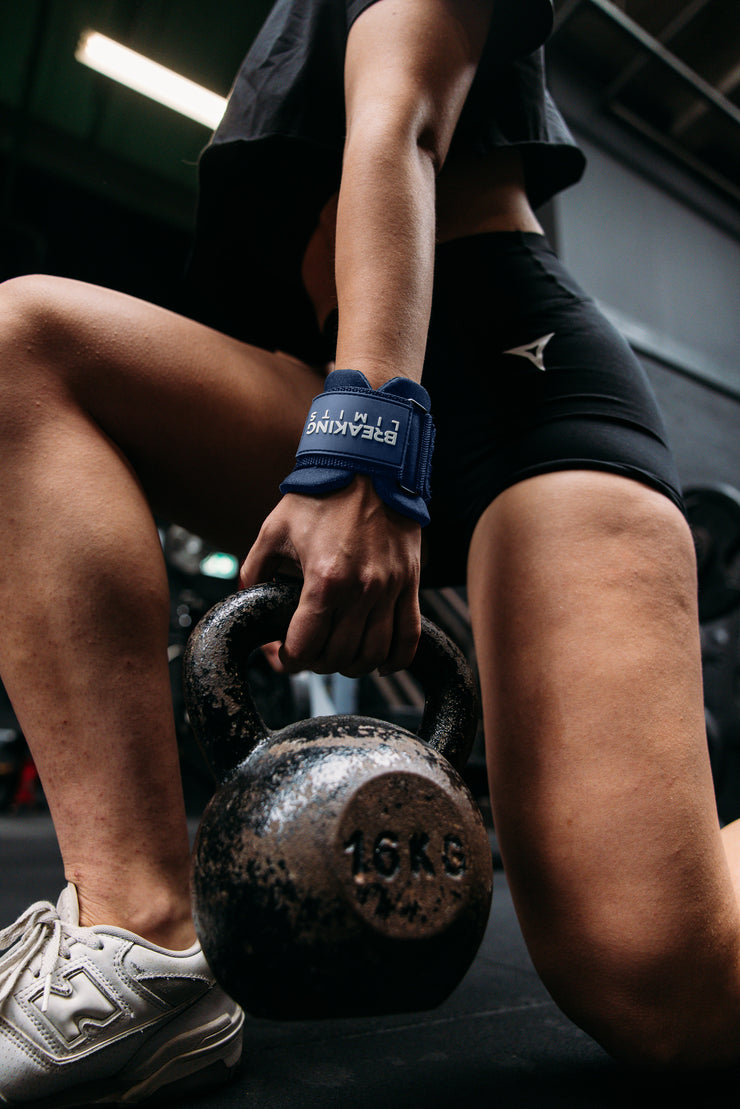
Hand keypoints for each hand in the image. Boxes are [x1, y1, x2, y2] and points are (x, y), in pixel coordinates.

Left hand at [240, 475, 421, 676]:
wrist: (369, 465)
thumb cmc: (321, 493)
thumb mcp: (275, 529)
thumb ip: (254, 568)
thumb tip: (244, 597)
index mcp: (324, 580)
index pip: (305, 646)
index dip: (286, 660)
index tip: (279, 655)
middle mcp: (360, 590)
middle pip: (338, 655)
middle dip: (315, 663)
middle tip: (305, 652)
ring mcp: (389, 589)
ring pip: (373, 653)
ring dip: (352, 665)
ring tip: (338, 657)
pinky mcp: (409, 582)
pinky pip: (409, 636)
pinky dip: (396, 659)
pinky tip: (382, 663)